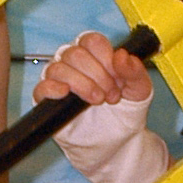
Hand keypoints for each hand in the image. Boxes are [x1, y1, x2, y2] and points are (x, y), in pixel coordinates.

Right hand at [35, 32, 153, 112]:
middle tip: (111, 96)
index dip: (106, 59)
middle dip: (98, 75)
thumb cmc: (125, 112)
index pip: (92, 41)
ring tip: (97, 100)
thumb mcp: (140, 90)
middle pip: (76, 53)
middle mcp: (73, 63)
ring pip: (59, 68)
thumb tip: (121, 55)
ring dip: (82, 84)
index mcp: (94, 54)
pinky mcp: (47, 100)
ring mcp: (58, 80)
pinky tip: (66, 93)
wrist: (116, 142)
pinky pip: (42, 87)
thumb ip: (135, 71)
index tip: (119, 80)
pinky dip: (52, 88)